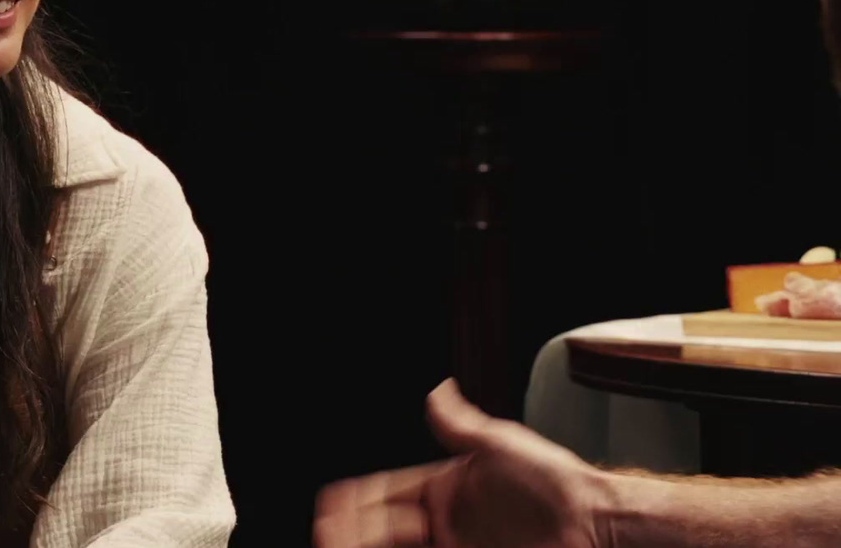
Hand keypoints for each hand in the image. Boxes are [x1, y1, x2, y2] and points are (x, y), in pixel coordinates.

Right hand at [313, 379, 611, 547]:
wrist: (595, 523)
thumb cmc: (554, 482)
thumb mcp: (500, 443)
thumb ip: (460, 424)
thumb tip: (437, 389)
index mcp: (444, 490)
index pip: (387, 494)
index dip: (356, 501)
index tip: (329, 507)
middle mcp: (446, 523)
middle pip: (385, 530)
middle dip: (353, 533)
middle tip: (326, 536)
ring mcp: (458, 547)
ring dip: (367, 547)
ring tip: (339, 547)